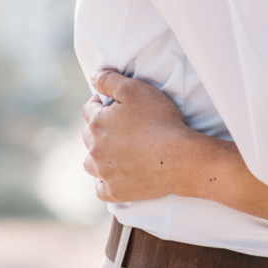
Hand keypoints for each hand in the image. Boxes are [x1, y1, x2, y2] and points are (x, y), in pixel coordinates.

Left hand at [81, 69, 198, 202]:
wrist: (179, 158)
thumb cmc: (160, 121)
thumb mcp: (136, 89)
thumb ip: (111, 80)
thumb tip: (94, 77)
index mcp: (97, 123)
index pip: (89, 109)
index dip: (102, 103)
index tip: (116, 105)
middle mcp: (95, 149)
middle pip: (88, 136)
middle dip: (99, 128)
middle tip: (120, 126)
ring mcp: (104, 173)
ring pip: (90, 163)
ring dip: (98, 155)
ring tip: (115, 151)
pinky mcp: (115, 191)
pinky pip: (101, 189)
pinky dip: (105, 182)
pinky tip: (114, 175)